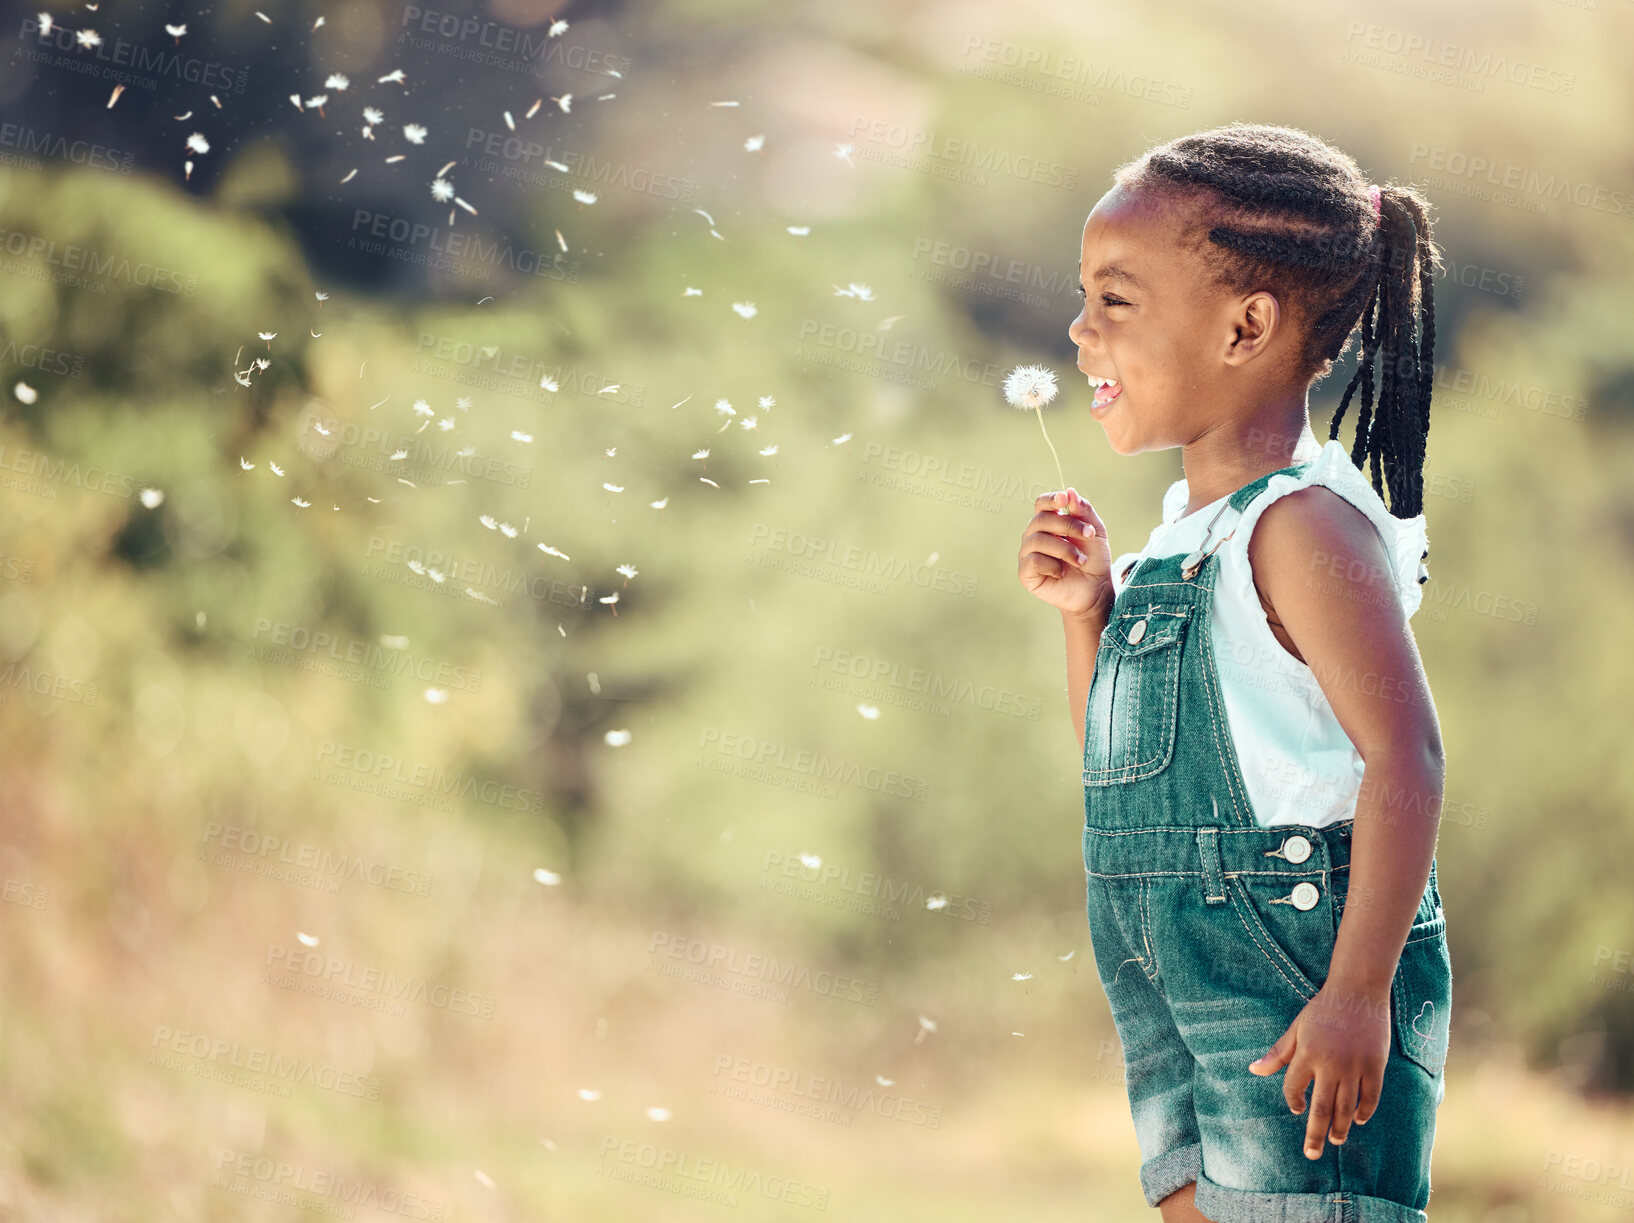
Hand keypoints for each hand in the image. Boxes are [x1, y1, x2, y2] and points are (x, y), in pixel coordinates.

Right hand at [1017, 488, 1112, 618]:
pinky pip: (1033, 560)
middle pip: (1041, 519)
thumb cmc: (1093, 559)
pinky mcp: (1025, 572)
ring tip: (1081, 561)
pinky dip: (1052, 565)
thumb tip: (1069, 492)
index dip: (1050, 499)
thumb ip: (1083, 511)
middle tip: (1089, 536)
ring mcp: (1027, 553)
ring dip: (1065, 549)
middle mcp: (1034, 535)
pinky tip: (1061, 573)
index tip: (1064, 499)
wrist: (1094, 589)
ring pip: (1037, 540)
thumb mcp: (1095, 531)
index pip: (1041, 504)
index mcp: (1049, 522)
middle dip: (1068, 525)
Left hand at [1247, 981, 1390, 1158]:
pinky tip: (1357, 1119)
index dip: (1293, 1101)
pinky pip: (1370, 1097)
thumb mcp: (1296, 1028)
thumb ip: (1278, 1053)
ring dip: (1340, 1128)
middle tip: (1312, 1154)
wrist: (1358, 991)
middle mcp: (1330, 1064)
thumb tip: (1253, 1071)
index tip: (1297, 1108)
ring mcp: (1354, 1066)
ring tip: (1335, 1140)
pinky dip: (1364, 1111)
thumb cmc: (1323, 1010)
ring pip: (1346, 1108)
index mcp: (1306, 1054)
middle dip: (1315, 1134)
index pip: (1294, 1088)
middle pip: (1322, 1109)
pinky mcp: (1375, 1066)